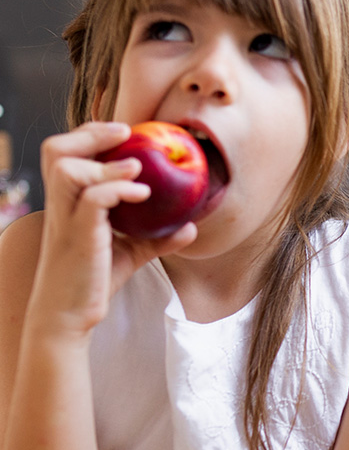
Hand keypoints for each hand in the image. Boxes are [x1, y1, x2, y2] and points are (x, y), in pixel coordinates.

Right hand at [28, 122, 197, 335]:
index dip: (89, 134)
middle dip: (90, 133)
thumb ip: (157, 237)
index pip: (65, 153)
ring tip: (137, 166)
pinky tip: (142, 193)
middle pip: (55, 150)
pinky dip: (118, 188)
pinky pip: (92, 199)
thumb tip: (191, 227)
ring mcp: (65, 219)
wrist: (69, 316)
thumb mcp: (131, 252)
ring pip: (67, 168)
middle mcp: (60, 205)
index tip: (123, 133)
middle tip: (125, 134)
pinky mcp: (77, 236)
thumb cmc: (94, 280)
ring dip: (105, 161)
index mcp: (67, 201)